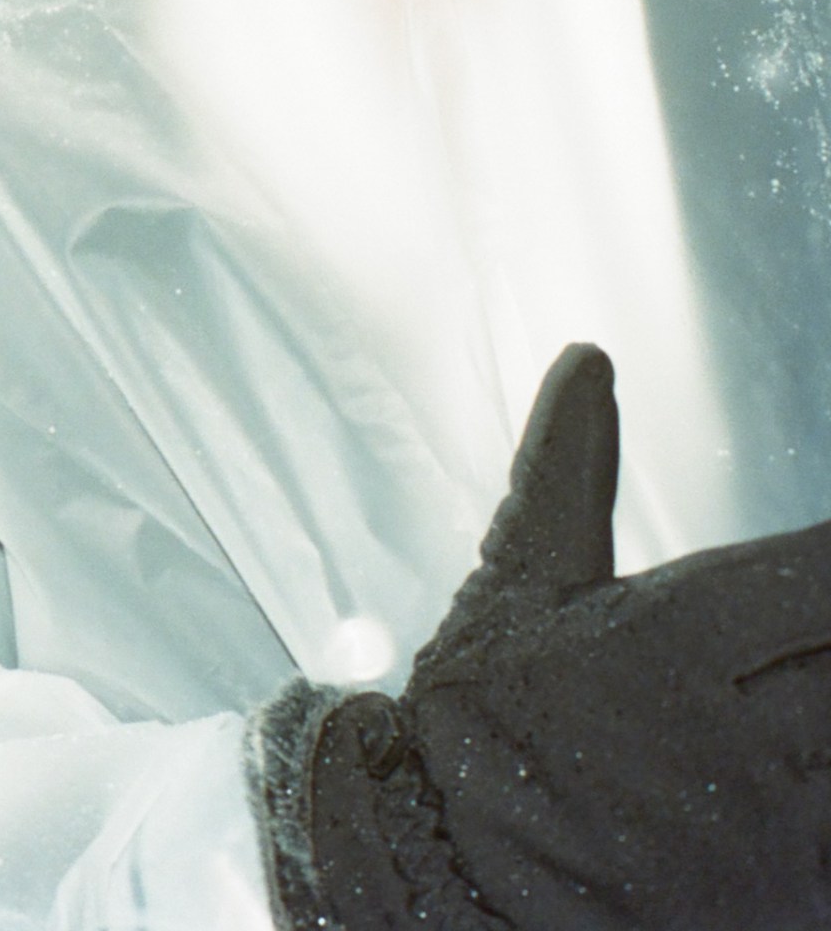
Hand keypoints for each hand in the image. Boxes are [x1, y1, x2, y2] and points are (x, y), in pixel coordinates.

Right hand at [260, 345, 830, 929]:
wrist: (447, 892)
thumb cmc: (473, 733)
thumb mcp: (511, 594)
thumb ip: (568, 478)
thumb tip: (589, 362)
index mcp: (669, 642)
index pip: (823, 571)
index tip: (825, 553)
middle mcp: (738, 735)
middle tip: (804, 628)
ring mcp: (775, 825)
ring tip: (800, 686)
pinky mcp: (793, 890)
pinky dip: (828, 779)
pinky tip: (801, 753)